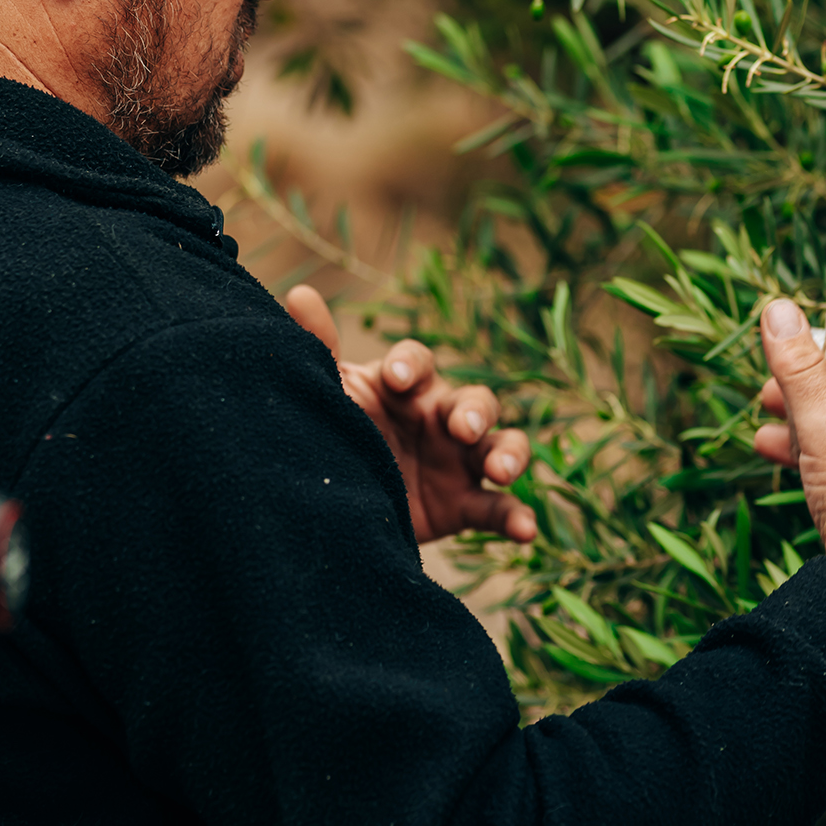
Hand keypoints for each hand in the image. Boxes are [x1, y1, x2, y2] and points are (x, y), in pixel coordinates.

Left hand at [284, 286, 535, 545]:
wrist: (335, 504)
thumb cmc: (338, 429)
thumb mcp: (329, 394)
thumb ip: (319, 348)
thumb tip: (299, 295)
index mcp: (406, 387)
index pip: (418, 364)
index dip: (411, 365)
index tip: (397, 378)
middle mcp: (441, 416)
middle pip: (474, 401)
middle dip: (473, 411)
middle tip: (461, 427)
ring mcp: (459, 460)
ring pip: (499, 446)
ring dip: (509, 455)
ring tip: (501, 471)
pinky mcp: (465, 504)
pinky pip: (498, 508)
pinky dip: (516, 517)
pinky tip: (526, 531)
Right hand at [753, 298, 825, 659]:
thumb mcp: (823, 421)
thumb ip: (799, 367)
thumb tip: (779, 307)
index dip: (804, 353)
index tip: (769, 362)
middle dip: (801, 395)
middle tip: (762, 400)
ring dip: (804, 435)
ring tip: (764, 441)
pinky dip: (822, 470)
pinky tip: (804, 486)